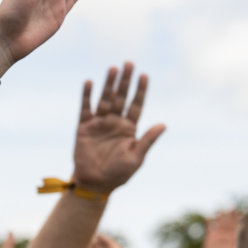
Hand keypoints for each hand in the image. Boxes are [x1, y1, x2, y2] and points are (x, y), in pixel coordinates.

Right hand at [71, 63, 166, 195]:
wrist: (95, 183)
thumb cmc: (118, 173)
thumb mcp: (136, 158)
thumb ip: (147, 140)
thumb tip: (163, 124)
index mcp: (129, 128)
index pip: (136, 105)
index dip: (140, 90)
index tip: (144, 75)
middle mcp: (115, 122)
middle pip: (121, 97)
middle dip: (125, 81)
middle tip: (128, 63)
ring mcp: (99, 124)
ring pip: (104, 99)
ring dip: (108, 84)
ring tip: (112, 68)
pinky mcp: (84, 128)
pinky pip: (85, 109)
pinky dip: (87, 96)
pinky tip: (89, 83)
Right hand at [202, 209, 239, 247]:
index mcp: (235, 235)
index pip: (238, 224)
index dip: (239, 218)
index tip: (240, 213)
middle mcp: (228, 232)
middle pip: (230, 220)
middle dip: (231, 215)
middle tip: (232, 209)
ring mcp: (219, 233)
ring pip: (220, 221)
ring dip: (220, 216)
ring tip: (220, 212)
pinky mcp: (210, 235)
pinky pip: (209, 226)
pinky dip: (208, 222)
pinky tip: (209, 217)